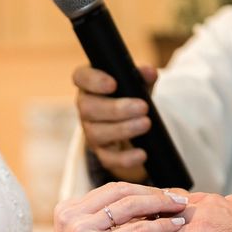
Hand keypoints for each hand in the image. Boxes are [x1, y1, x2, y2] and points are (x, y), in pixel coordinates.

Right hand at [44, 182, 187, 231]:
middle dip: (153, 193)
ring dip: (161, 204)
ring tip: (181, 208)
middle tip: (178, 197)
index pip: (111, 190)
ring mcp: (83, 230)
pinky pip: (138, 231)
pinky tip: (176, 226)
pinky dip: (160, 226)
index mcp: (68, 210)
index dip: (141, 189)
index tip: (163, 194)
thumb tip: (149, 212)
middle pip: (121, 192)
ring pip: (131, 207)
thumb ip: (116, 227)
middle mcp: (72, 215)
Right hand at [73, 64, 157, 181]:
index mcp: (91, 86)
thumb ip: (142, 77)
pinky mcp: (102, 154)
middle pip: (89, 109)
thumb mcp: (138, 85)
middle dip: (116, 109)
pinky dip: (125, 158)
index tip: (113, 84)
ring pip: (97, 134)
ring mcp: (91, 133)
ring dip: (123, 129)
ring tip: (146, 124)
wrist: (133, 128)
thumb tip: (150, 72)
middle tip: (142, 107)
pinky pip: (108, 159)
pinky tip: (142, 154)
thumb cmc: (130, 98)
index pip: (81, 77)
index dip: (93, 81)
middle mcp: (86, 109)